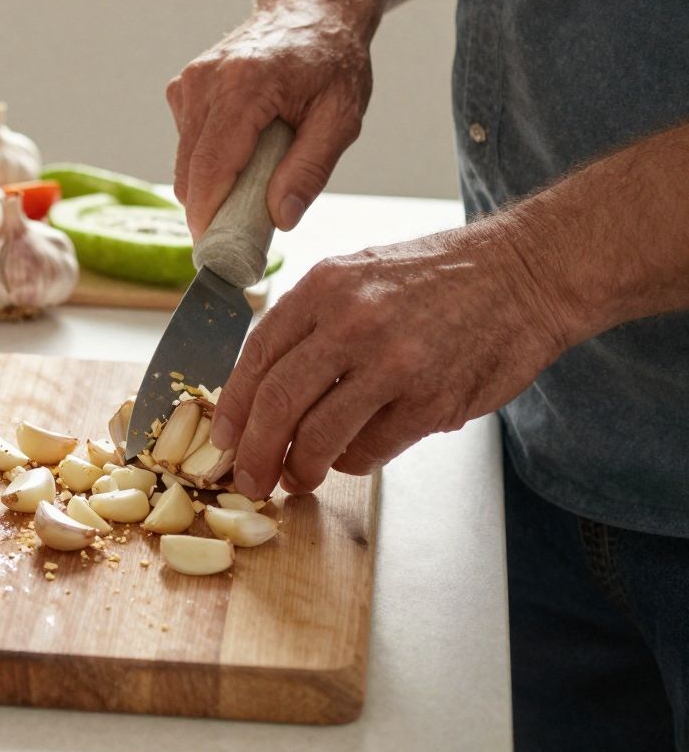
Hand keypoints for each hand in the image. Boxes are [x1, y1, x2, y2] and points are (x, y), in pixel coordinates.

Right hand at [169, 0, 374, 238]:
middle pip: (189, 172)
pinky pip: (187, 144)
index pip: (209, 167)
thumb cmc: (331, 60)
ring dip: (213, 184)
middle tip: (247, 232)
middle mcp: (205, 83)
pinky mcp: (183, 88)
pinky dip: (210, 160)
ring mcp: (189, 84)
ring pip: (185, 162)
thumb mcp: (341, 117)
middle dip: (211, 210)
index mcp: (243, 87)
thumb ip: (310, 169)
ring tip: (257, 179)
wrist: (309, 10)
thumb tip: (282, 218)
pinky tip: (244, 149)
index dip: (207, 217)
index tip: (217, 253)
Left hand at [212, 219, 573, 497]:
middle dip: (255, 452)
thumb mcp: (361, 274)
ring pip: (319, 435)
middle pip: (277, 401)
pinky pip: (371, 449)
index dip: (233, 406)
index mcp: (325, 286)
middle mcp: (352, 321)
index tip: (224, 438)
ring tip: (299, 478)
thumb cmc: (442, 277)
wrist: (526, 273)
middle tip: (248, 478)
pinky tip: (352, 456)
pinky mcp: (431, 400)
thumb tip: (265, 387)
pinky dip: (353, 462)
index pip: (257, 354)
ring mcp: (393, 363)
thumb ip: (314, 323)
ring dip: (302, 468)